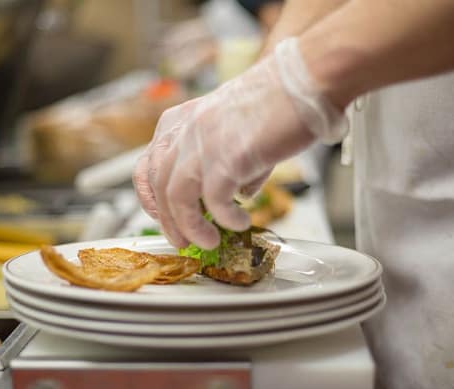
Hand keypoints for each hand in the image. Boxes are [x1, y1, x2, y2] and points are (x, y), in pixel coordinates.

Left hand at [133, 38, 344, 248]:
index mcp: (182, 120)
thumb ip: (229, 161)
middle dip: (169, 221)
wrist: (304, 81)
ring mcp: (203, 143)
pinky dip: (224, 219)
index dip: (151, 198)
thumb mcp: (237, 130)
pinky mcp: (227, 157)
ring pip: (177, 198)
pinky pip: (214, 201)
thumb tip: (239, 193)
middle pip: (159, 185)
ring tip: (207, 242)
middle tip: (183, 241)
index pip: (149, 165)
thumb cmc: (278, 101)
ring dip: (190, 227)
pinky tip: (239, 222)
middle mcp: (186, 130)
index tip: (163, 217)